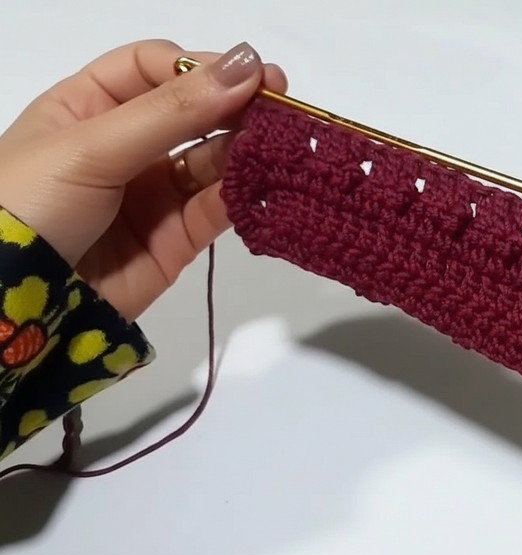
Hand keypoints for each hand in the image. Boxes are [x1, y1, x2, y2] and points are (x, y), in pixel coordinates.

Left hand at [0, 40, 286, 320]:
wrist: (9, 311)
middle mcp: (124, 145)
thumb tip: (248, 65)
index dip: (198, 67)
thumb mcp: (91, 147)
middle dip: (235, 105)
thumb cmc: (28, 206)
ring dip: (246, 149)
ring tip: (280, 143)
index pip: (152, 68)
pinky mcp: (176, 240)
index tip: (246, 75)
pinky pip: (217, 208)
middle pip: (192, 111)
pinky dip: (244, 194)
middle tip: (281, 104)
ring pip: (212, 159)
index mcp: (86, 107)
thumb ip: (172, 110)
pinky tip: (264, 181)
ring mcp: (152, 194)